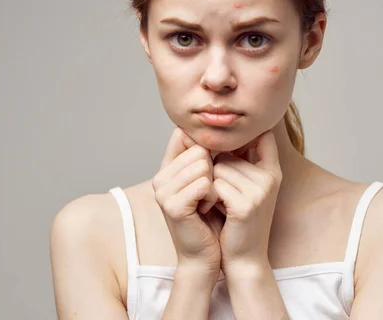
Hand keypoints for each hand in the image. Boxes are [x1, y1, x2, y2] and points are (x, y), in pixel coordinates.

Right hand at [152, 127, 224, 272]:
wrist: (206, 255)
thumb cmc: (212, 218)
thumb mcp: (208, 181)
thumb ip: (207, 155)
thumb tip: (222, 127)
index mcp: (167, 168)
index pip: (184, 134)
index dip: (207, 144)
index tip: (220, 160)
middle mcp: (160, 177)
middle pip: (199, 148)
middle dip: (215, 169)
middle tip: (210, 193)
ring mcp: (163, 191)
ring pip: (203, 164)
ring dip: (215, 184)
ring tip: (209, 202)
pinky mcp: (172, 206)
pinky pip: (204, 184)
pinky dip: (213, 196)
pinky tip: (207, 209)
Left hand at [212, 130, 282, 267]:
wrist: (245, 257)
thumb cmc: (239, 220)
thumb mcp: (248, 187)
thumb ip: (243, 160)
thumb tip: (224, 132)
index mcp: (273, 171)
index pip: (262, 135)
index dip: (241, 136)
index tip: (226, 146)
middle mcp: (270, 177)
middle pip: (228, 153)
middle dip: (218, 171)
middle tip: (225, 196)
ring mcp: (260, 190)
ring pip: (219, 167)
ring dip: (213, 184)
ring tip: (223, 204)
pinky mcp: (246, 204)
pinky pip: (215, 184)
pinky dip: (211, 197)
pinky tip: (220, 211)